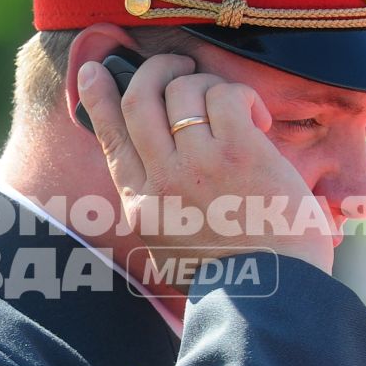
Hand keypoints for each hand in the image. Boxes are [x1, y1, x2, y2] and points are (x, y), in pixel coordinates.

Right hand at [76, 43, 335, 273]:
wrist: (270, 301)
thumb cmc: (232, 281)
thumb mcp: (171, 247)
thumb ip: (160, 209)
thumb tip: (162, 177)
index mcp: (140, 203)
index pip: (110, 135)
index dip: (99, 96)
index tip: (96, 69)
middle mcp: (160, 178)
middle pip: (140, 98)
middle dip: (157, 69)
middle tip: (179, 64)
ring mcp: (197, 163)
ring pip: (183, 90)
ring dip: (206, 83)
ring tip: (231, 102)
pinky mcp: (239, 152)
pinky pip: (226, 96)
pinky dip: (241, 96)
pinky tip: (258, 120)